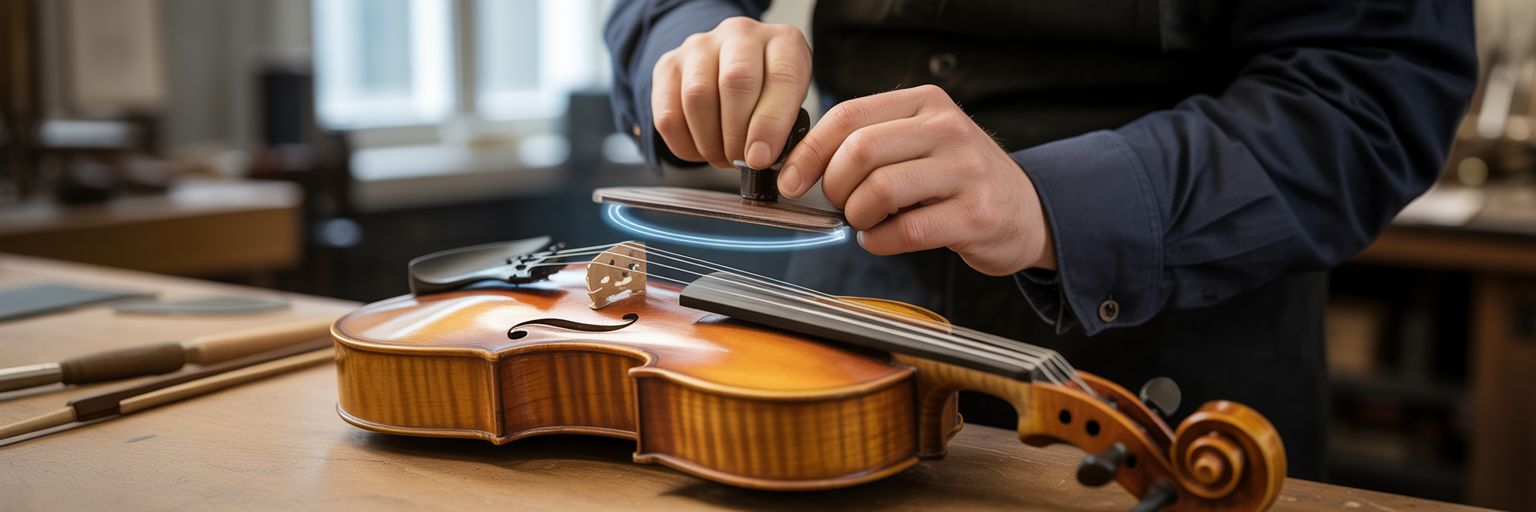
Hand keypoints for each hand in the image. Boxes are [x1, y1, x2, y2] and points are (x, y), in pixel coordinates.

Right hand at [652, 17, 811, 169]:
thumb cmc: (767, 94)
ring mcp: (700, 47)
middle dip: (737, 135)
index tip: (761, 157)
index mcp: (783, 42)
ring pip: (697, 97)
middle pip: (735, 82)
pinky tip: (701, 149)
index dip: (771, 123)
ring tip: (722, 156)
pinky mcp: (668, 66)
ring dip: (709, 142)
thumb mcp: (791, 106)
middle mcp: (741, 34)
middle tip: (740, 160)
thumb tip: (760, 158)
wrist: (731, 71)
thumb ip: (785, 130)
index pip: (781, 76)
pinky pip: (668, 115)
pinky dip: (685, 144)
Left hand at [779, 85, 1056, 274]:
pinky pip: (906, 230)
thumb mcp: (920, 143)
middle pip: (859, 151)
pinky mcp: (976, 214)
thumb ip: (871, 143)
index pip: (849, 116)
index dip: (808, 151)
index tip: (790, 179)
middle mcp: (948, 129)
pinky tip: (882, 239)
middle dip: (833, 187)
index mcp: (926, 103)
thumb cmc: (959, 180)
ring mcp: (966, 170)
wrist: (1027, 211)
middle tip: (839, 205)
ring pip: (880, 190)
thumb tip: (802, 165)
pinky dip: (880, 241)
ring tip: (866, 223)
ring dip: (858, 216)